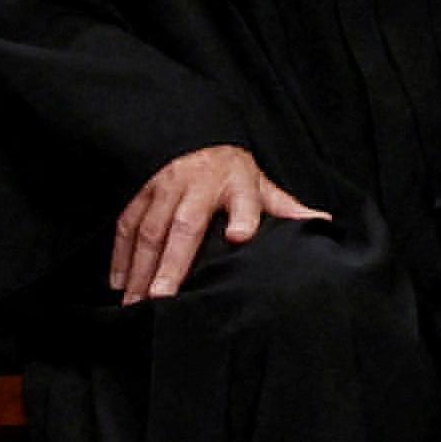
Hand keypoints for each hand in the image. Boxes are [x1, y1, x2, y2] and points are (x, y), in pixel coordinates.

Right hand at [108, 144, 327, 299]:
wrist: (195, 140)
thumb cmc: (232, 173)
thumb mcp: (261, 185)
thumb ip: (286, 208)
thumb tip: (322, 222)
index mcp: (234, 184)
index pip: (244, 201)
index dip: (243, 217)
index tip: (240, 236)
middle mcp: (196, 185)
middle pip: (184, 226)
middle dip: (171, 263)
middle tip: (161, 298)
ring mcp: (164, 188)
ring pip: (149, 230)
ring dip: (140, 268)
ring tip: (135, 301)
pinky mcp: (140, 193)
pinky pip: (126, 225)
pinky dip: (120, 255)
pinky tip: (118, 282)